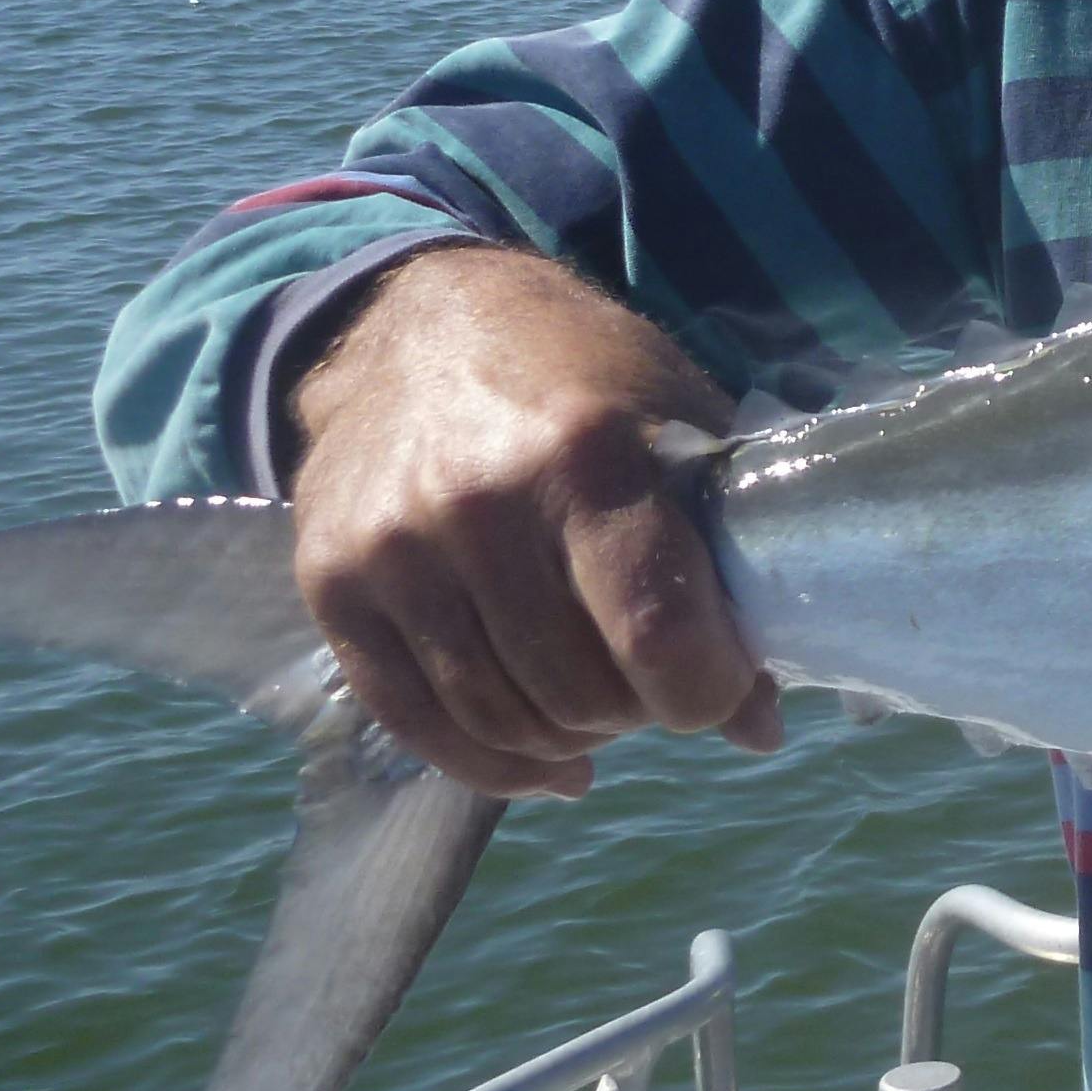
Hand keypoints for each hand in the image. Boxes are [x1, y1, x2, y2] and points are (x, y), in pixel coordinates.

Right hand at [283, 245, 778, 798]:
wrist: (415, 324)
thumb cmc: (582, 378)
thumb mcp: (682, 430)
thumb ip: (731, 567)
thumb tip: (760, 728)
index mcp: (585, 457)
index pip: (655, 635)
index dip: (707, 690)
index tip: (722, 682)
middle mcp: (477, 507)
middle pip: (579, 694)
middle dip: (640, 712)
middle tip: (657, 679)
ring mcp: (392, 551)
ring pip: (500, 720)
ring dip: (572, 738)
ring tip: (605, 703)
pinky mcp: (330, 587)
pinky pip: (415, 724)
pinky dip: (493, 766)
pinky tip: (549, 763)